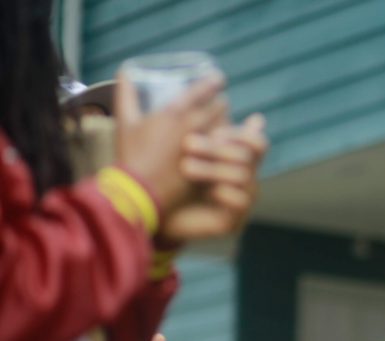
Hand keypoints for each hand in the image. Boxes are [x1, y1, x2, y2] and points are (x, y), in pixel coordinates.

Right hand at [115, 72, 227, 213]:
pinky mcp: (210, 167)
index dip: (215, 81)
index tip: (218, 79)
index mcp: (175, 114)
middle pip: (220, 108)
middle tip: (219, 103)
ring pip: (227, 129)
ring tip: (223, 123)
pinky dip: (228, 146)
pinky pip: (227, 152)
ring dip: (226, 124)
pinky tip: (225, 145)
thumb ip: (126, 94)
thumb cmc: (131, 156)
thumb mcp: (125, 121)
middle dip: (221, 104)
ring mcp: (205, 149)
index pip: (205, 89)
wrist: (138, 193)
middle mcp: (194, 128)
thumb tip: (124, 71)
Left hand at [160, 114, 267, 243]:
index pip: (256, 141)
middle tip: (187, 144)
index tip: (213, 132)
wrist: (153, 215)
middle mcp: (245, 178)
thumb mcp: (174, 144)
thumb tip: (185, 87)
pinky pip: (241, 202)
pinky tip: (205, 191)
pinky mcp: (234, 220)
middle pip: (247, 156)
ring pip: (243, 176)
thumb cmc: (164, 177)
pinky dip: (224, 193)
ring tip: (185, 167)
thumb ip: (184, 119)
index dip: (240, 134)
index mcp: (236, 158)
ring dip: (213, 168)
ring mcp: (242, 199)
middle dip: (216, 149)